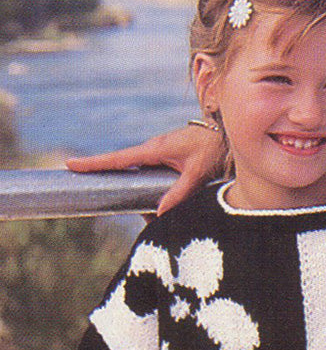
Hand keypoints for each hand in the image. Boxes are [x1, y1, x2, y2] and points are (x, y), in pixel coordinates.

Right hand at [66, 124, 224, 214]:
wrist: (231, 133)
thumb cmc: (215, 148)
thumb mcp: (198, 172)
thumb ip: (180, 192)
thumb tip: (159, 213)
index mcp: (156, 149)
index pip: (118, 158)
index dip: (94, 163)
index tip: (70, 165)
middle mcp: (154, 151)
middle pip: (127, 173)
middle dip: (124, 193)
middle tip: (140, 215)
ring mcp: (161, 155)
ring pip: (142, 179)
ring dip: (147, 199)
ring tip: (160, 216)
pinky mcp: (170, 160)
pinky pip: (155, 178)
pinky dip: (158, 194)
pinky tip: (167, 209)